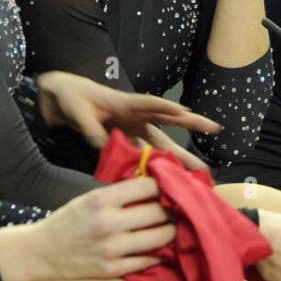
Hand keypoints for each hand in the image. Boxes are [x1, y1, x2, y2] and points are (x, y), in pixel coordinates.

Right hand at [30, 178, 175, 280]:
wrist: (41, 253)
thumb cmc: (68, 221)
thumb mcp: (89, 198)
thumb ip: (120, 193)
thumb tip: (155, 184)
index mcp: (101, 200)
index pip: (148, 186)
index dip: (164, 185)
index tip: (170, 186)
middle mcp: (108, 224)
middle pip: (159, 212)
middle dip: (173, 208)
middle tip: (178, 207)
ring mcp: (112, 250)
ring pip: (161, 237)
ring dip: (171, 230)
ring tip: (172, 225)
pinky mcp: (113, 270)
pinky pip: (150, 259)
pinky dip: (159, 252)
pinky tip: (160, 246)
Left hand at [36, 71, 217, 165]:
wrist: (66, 99)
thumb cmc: (74, 99)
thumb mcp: (78, 112)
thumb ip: (91, 129)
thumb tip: (104, 147)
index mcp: (126, 103)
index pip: (149, 103)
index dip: (166, 108)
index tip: (184, 111)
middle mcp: (137, 116)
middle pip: (167, 123)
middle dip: (191, 126)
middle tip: (214, 129)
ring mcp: (135, 129)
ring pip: (162, 144)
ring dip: (179, 156)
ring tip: (199, 170)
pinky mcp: (129, 140)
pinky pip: (145, 155)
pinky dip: (155, 167)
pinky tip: (168, 181)